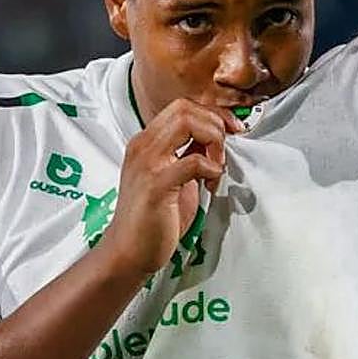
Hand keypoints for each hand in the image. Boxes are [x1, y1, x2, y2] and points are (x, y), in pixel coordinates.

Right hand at [97, 99, 241, 280]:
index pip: (181, 107)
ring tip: (216, 167)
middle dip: (215, 125)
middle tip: (223, 153)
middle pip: (185, 108)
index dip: (211, 115)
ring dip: (213, 142)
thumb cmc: (151, 218)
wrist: (128, 251)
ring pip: (187, 123)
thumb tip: (212, 140)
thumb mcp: (172, 177)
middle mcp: (143, 146)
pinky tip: (210, 184)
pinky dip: (211, 169)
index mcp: (146, 142)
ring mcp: (147, 163)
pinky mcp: (156, 185)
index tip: (229, 132)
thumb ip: (188, 154)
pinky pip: (193, 162)